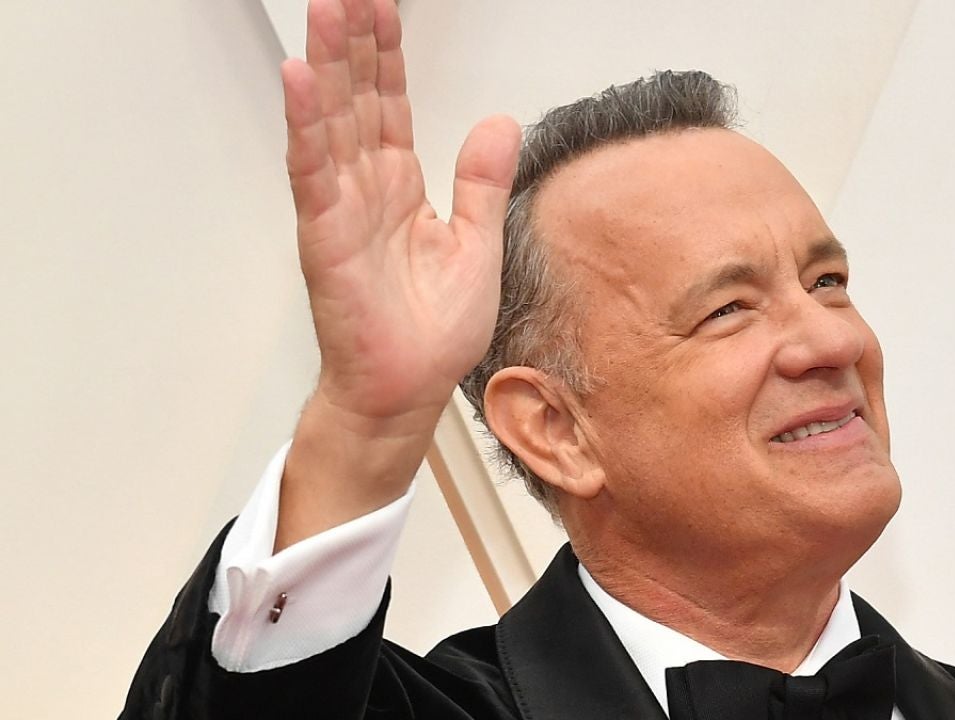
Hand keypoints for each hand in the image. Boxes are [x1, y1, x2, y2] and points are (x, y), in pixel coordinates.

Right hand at [275, 0, 519, 547]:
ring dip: (328, 65)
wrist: (406, 393)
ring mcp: (341, 210)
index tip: (382, 8)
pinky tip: (302, 81)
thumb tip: (500, 124)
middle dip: (353, 43)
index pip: (389, 106)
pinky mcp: (327, 237)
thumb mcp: (478, 246)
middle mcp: (366, 191)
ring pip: (332, 122)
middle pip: (356, 99)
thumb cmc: (431, 335)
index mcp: (400, 190)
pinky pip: (314, 173)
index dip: (386, 56)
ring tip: (325, 12)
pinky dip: (307, 127)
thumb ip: (483, 184)